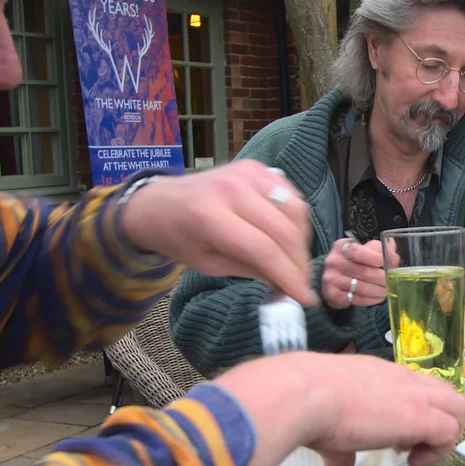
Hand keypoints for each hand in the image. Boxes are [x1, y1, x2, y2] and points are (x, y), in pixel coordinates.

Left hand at [119, 160, 316, 305]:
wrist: (159, 202)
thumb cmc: (180, 238)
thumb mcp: (207, 264)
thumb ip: (249, 272)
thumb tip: (287, 286)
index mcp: (210, 217)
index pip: (263, 249)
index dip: (289, 276)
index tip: (305, 299)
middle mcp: (231, 189)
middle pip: (284, 230)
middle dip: (299, 262)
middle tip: (303, 283)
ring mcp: (246, 173)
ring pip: (294, 210)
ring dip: (302, 241)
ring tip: (296, 262)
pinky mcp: (255, 167)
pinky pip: (290, 194)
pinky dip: (295, 219)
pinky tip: (289, 236)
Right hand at [216, 353, 464, 465]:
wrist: (304, 393)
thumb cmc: (306, 400)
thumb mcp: (327, 420)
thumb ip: (339, 447)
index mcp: (382, 373)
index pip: (418, 388)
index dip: (415, 414)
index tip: (395, 437)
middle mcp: (404, 379)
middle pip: (447, 395)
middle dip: (439, 423)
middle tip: (412, 445)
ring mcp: (415, 396)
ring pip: (458, 408)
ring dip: (443, 435)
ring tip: (415, 454)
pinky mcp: (420, 417)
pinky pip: (449, 433)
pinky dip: (438, 451)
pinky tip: (412, 461)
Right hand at [321, 238, 386, 309]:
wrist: (333, 279)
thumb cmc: (353, 262)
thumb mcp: (363, 250)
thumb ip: (379, 249)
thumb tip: (392, 247)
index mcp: (342, 246)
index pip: (359, 252)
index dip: (377, 258)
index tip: (390, 264)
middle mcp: (334, 261)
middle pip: (364, 272)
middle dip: (382, 278)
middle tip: (392, 281)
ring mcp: (331, 278)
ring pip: (362, 288)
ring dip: (379, 291)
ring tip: (387, 290)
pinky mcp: (333, 294)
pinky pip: (357, 299)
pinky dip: (371, 300)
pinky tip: (377, 297)